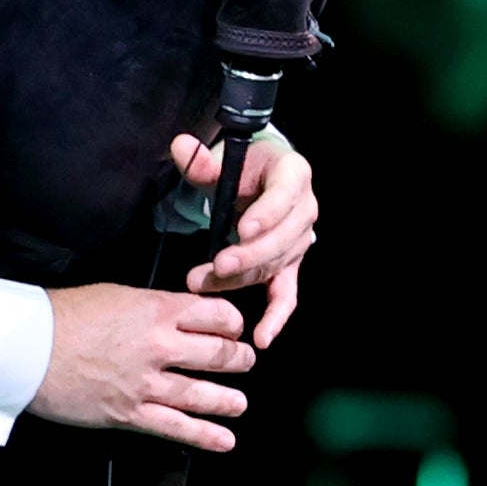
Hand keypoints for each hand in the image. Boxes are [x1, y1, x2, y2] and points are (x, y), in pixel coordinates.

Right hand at [34, 283, 254, 447]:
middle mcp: (160, 346)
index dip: (233, 322)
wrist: (28, 348)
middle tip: (243, 361)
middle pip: (219, 355)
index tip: (233, 328)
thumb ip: (152, 307)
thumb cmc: (64, 316)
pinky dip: (205, 436)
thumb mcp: (117, 295)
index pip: (218, 315)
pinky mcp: (130, 413)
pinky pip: (176, 427)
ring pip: (204, 394)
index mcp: (158, 311)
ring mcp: (146, 383)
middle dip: (239, 359)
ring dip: (229, 400)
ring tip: (239, 403)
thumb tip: (173, 315)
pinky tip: (225, 441)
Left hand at [170, 128, 317, 347]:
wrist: (257, 178)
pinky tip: (263, 338)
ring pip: (272, 266)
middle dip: (247, 255)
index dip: (266, 215)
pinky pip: (286, 293)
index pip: (284, 196)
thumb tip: (181, 147)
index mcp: (294, 174)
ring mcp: (299, 241)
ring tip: (201, 282)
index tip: (241, 229)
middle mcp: (304, 209)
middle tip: (216, 265)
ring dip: (239, 279)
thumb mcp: (222, 157)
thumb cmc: (242, 166)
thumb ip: (201, 159)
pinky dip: (276, 317)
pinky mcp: (289, 266)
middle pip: (280, 239)